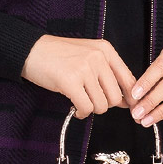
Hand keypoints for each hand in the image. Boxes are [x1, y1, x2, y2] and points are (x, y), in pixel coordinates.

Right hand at [21, 35, 137, 118]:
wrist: (31, 50)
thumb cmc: (59, 55)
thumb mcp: (88, 55)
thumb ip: (108, 73)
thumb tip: (127, 100)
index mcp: (105, 50)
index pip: (128, 79)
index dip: (131, 99)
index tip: (131, 109)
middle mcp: (98, 57)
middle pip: (116, 97)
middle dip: (104, 105)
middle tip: (91, 101)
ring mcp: (84, 68)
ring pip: (102, 105)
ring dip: (91, 109)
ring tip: (80, 101)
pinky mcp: (70, 81)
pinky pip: (86, 108)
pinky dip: (81, 113)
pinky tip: (75, 108)